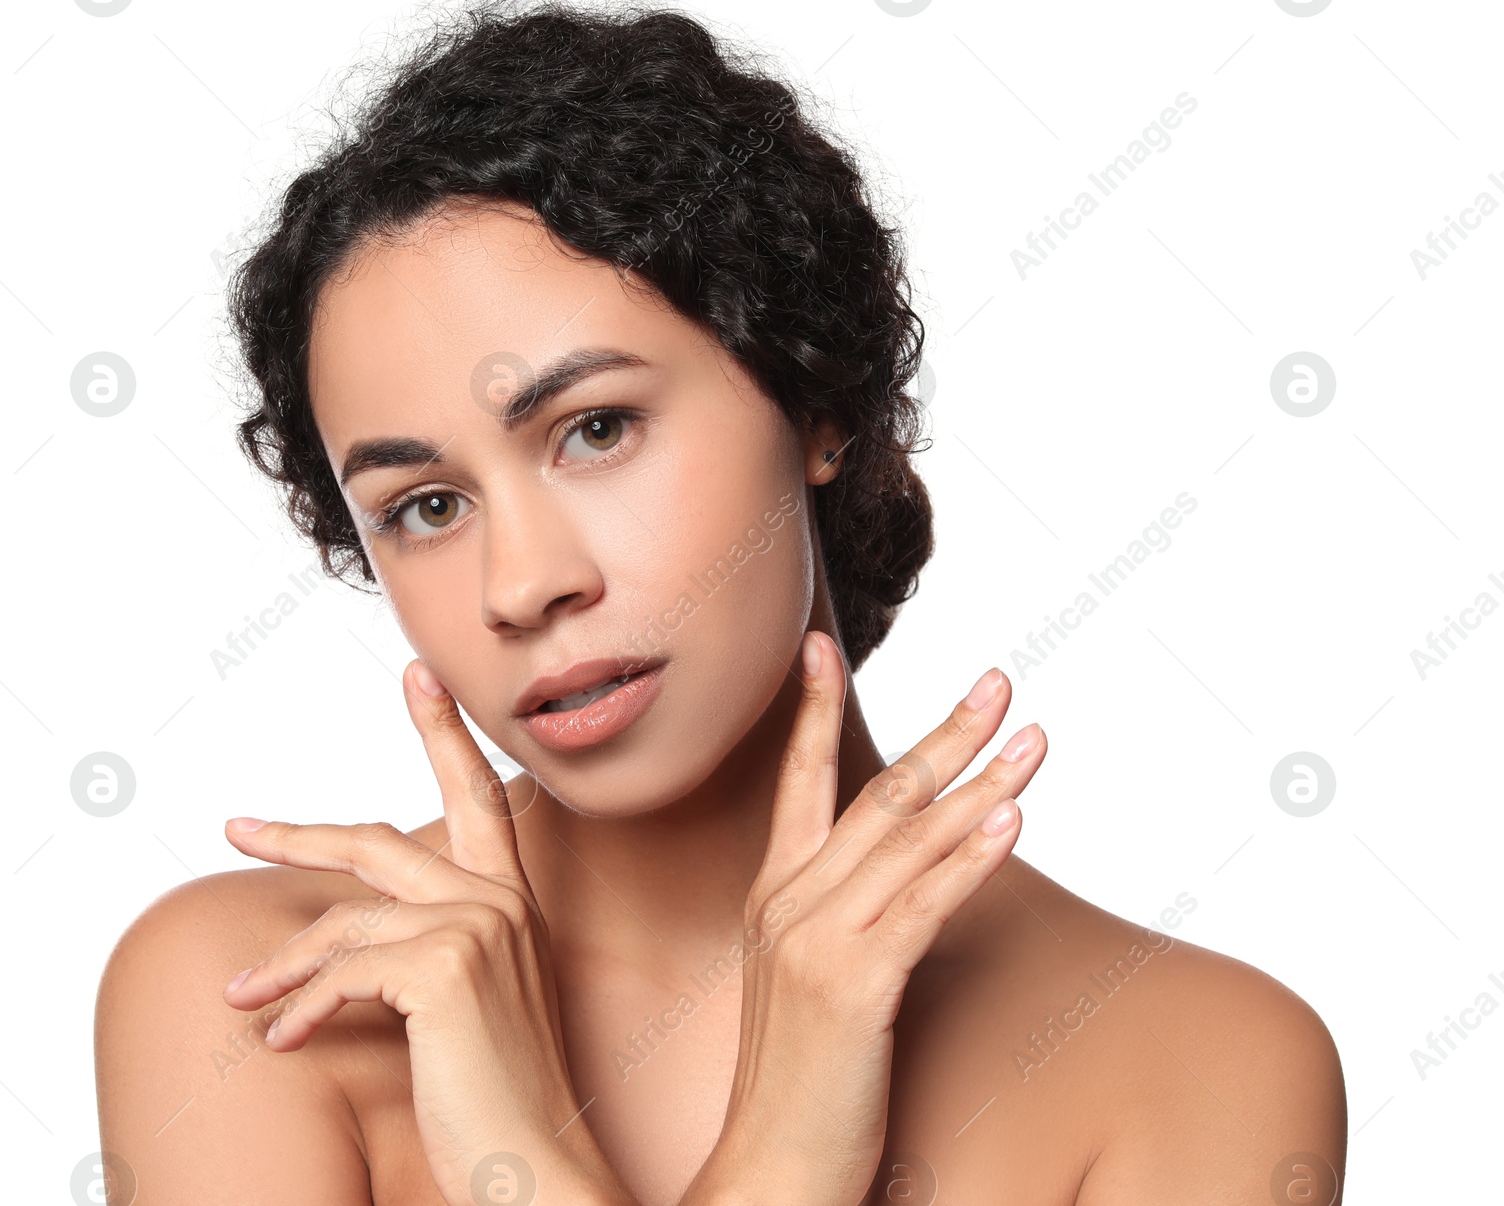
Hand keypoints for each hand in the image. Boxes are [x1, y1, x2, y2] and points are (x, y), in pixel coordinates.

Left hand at [221, 661, 634, 1205]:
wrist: (539, 1166)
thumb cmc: (501, 1098)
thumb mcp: (465, 1008)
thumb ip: (426, 952)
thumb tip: (348, 937)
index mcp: (512, 902)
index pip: (476, 796)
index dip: (443, 730)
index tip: (416, 674)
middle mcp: (500, 902)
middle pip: (380, 841)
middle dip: (300, 834)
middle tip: (239, 826)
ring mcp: (477, 928)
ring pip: (345, 922)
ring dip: (279, 966)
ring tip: (238, 996)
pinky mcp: (446, 968)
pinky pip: (343, 974)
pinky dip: (300, 1008)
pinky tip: (279, 1040)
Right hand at [684, 630, 1044, 1205]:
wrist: (769, 1169)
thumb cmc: (801, 1080)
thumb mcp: (807, 980)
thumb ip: (840, 916)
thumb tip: (900, 875)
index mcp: (773, 895)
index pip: (799, 782)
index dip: (814, 710)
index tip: (823, 647)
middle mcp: (789, 903)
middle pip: (877, 795)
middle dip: (945, 733)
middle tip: (998, 682)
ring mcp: (816, 940)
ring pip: (909, 840)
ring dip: (981, 782)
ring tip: (1033, 740)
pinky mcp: (853, 985)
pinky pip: (922, 906)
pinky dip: (970, 859)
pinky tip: (1011, 820)